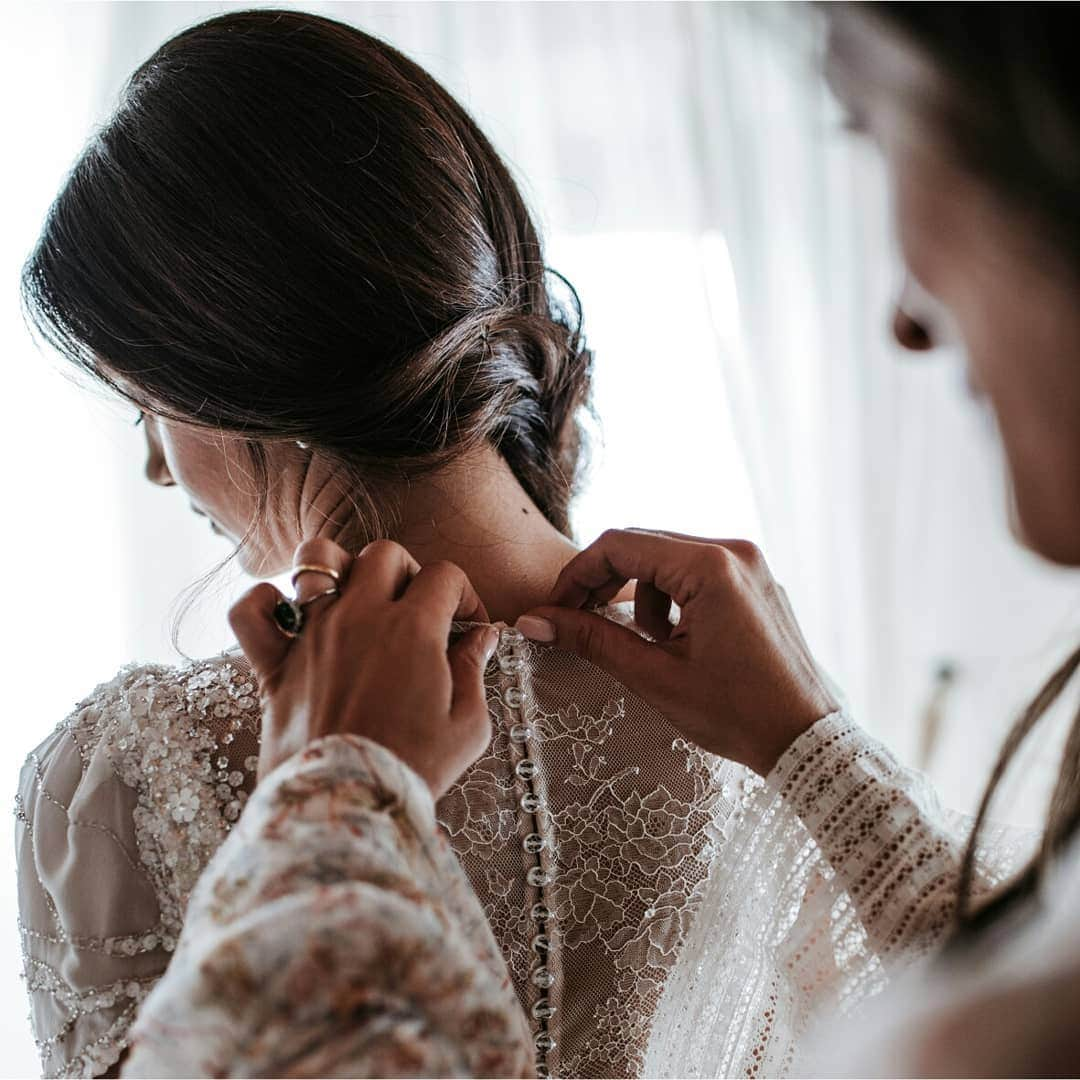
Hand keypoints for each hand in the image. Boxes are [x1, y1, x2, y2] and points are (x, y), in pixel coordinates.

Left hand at [229, 538, 498, 796]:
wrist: (347, 809)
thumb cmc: (413, 769)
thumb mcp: (467, 724)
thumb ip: (474, 669)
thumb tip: (482, 637)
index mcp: (413, 628)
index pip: (444, 575)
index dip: (464, 594)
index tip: (467, 624)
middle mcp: (360, 617)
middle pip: (385, 554)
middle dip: (409, 572)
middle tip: (417, 610)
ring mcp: (312, 635)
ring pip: (316, 558)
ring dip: (339, 567)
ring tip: (354, 595)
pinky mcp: (274, 664)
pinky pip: (249, 611)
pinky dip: (262, 602)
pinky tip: (286, 613)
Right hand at [516, 528, 837, 775]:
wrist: (808, 740)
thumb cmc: (738, 714)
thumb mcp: (655, 677)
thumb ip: (592, 640)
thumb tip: (534, 621)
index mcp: (710, 567)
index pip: (620, 544)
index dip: (577, 575)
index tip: (554, 609)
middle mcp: (733, 551)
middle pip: (643, 545)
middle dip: (605, 583)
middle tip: (578, 621)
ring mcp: (749, 564)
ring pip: (668, 558)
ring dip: (642, 596)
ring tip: (648, 645)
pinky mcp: (756, 581)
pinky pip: (698, 572)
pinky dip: (673, 599)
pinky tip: (677, 641)